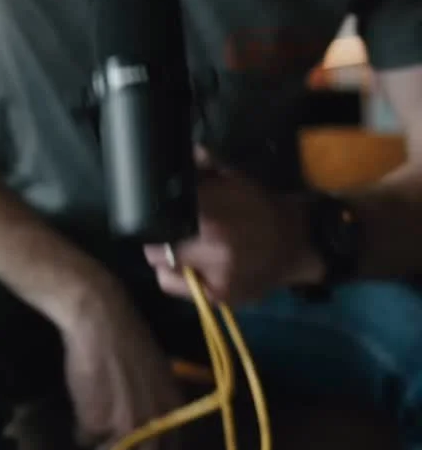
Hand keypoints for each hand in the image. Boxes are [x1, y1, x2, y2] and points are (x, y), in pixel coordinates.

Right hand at [58, 276, 183, 449]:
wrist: (101, 319)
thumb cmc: (128, 337)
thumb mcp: (158, 372)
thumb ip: (158, 401)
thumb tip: (151, 424)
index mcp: (173, 408)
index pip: (170, 449)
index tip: (139, 446)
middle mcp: (154, 423)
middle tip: (113, 448)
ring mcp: (125, 426)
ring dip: (100, 442)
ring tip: (94, 417)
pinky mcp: (96, 423)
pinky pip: (85, 439)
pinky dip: (80, 427)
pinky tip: (81, 403)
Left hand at [144, 148, 322, 306]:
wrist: (296, 242)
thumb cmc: (261, 208)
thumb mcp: (235, 180)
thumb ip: (205, 166)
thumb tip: (182, 153)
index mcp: (210, 214)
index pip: (158, 220)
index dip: (154, 218)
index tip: (158, 215)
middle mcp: (211, 247)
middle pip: (156, 249)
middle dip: (159, 240)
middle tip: (168, 234)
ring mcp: (215, 275)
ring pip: (164, 270)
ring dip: (167, 261)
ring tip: (181, 252)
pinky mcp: (220, 296)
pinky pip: (181, 290)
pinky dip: (178, 279)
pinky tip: (191, 269)